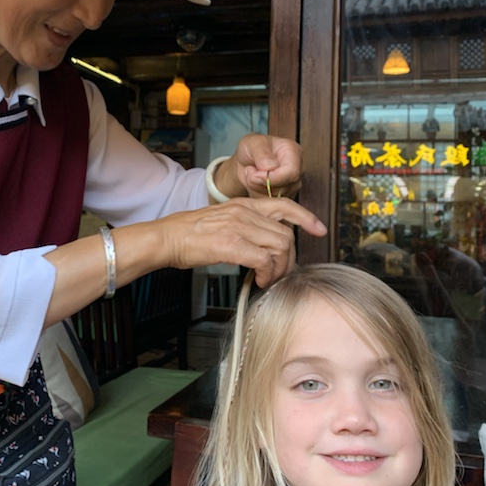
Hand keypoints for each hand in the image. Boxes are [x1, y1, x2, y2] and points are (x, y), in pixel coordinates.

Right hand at [157, 195, 326, 287]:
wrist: (167, 238)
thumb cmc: (190, 234)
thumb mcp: (223, 220)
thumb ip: (246, 226)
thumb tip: (265, 246)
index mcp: (243, 204)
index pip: (284, 205)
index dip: (306, 217)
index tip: (319, 229)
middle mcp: (244, 212)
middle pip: (286, 234)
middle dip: (289, 258)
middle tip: (281, 273)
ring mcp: (238, 227)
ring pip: (279, 247)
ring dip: (280, 268)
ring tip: (269, 279)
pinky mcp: (231, 244)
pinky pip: (264, 260)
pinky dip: (268, 274)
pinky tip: (260, 281)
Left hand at [214, 133, 302, 200]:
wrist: (246, 161)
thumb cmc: (251, 148)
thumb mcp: (252, 143)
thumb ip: (262, 153)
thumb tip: (271, 167)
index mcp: (293, 152)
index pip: (292, 172)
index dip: (272, 178)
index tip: (254, 175)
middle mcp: (298, 168)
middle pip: (285, 187)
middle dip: (262, 184)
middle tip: (249, 174)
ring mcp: (293, 184)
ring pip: (277, 198)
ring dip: (258, 190)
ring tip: (251, 176)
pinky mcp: (286, 196)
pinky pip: (272, 203)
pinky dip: (258, 196)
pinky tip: (254, 185)